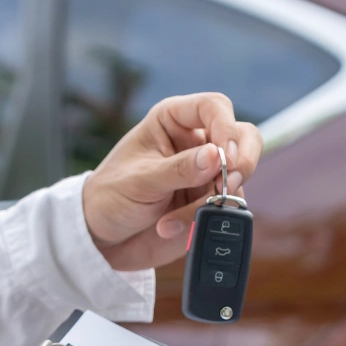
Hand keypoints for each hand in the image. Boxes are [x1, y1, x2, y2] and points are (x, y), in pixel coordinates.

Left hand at [82, 93, 262, 270]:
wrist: (102, 239)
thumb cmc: (110, 197)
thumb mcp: (139, 181)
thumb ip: (178, 169)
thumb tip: (216, 156)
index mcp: (173, 121)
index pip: (214, 106)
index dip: (225, 127)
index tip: (224, 157)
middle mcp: (195, 143)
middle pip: (243, 136)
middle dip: (242, 161)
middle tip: (227, 183)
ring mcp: (206, 174)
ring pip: (239, 176)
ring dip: (216, 199)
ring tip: (178, 217)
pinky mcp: (209, 203)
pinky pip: (228, 208)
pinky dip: (206, 220)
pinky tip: (172, 228)